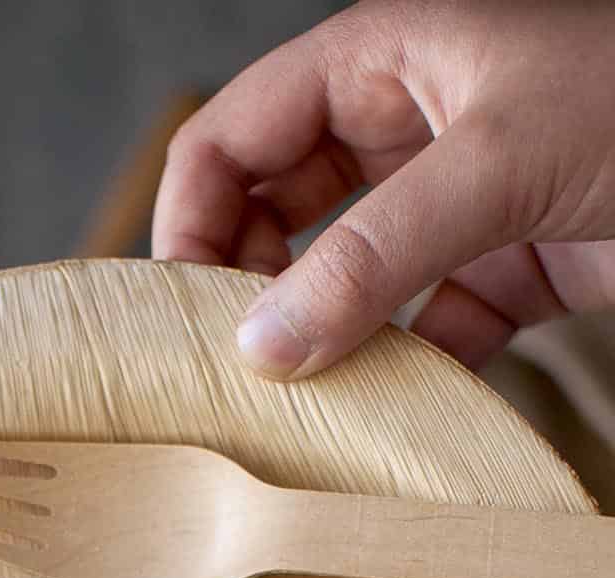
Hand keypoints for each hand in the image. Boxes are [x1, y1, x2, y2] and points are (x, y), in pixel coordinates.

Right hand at [153, 0, 614, 376]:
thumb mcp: (491, 166)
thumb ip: (369, 257)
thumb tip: (261, 347)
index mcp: (382, 60)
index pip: (236, 135)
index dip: (191, 218)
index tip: (175, 312)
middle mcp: (407, 127)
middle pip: (278, 209)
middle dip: (246, 285)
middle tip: (222, 368)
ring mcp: (455, 202)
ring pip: (347, 276)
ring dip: (321, 338)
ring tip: (295, 401)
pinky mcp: (507, 268)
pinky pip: (426, 328)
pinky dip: (407, 372)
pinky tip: (391, 413)